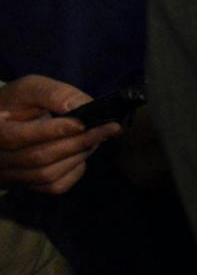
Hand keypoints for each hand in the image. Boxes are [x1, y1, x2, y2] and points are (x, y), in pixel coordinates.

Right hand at [0, 75, 118, 194]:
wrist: (8, 121)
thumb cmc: (19, 103)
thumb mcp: (30, 89)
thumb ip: (53, 93)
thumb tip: (81, 106)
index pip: (15, 137)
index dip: (51, 131)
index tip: (81, 123)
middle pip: (38, 157)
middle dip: (78, 142)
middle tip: (108, 128)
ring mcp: (9, 176)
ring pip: (48, 174)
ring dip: (79, 155)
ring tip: (97, 136)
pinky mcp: (26, 185)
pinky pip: (55, 186)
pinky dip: (75, 170)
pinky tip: (81, 152)